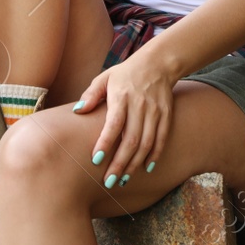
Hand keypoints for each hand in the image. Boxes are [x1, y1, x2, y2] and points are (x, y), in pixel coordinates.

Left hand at [73, 49, 178, 186]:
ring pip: (146, 143)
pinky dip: (154, 155)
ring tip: (124, 179)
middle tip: (109, 181)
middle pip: (131, 140)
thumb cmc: (126, 73)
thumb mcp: (105, 77)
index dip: (106, 143)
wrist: (159, 63)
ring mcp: (155, 111)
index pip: (114, 124)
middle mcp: (140, 106)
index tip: (96, 161)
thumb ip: (91, 95)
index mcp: (122, 97)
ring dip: (135, 164)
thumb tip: (77, 111)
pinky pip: (161, 139)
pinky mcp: (166, 115)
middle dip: (120, 163)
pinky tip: (146, 168)